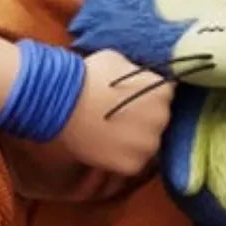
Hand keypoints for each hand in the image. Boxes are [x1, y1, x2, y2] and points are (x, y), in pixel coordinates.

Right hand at [58, 50, 174, 174]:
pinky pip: (133, 162)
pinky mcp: (133, 164)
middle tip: (119, 115)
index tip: (131, 98)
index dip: (147, 97)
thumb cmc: (88, 75)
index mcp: (163, 90)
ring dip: (134, 139)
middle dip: (143, 118)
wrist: (61, 102)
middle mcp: (162, 118)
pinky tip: (105, 145)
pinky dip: (121, 156)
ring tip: (110, 132)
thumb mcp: (118, 60)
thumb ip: (137, 72)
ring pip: (147, 143)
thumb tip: (140, 77)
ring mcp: (149, 144)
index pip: (165, 95)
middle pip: (158, 120)